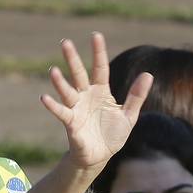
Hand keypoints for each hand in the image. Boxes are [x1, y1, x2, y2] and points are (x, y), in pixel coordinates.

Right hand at [40, 32, 151, 168]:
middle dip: (72, 59)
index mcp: (101, 92)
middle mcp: (86, 96)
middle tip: (65, 42)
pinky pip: (61, 112)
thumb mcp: (128, 116)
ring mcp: (77, 108)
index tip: (96, 35)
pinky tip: (44, 98)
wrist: (100, 157)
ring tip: (53, 70)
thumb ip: (136, 96)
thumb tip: (148, 74)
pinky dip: (52, 106)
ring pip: (67, 91)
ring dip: (60, 82)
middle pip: (79, 74)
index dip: (98, 52)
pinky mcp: (71, 123)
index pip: (100, 68)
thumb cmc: (112, 134)